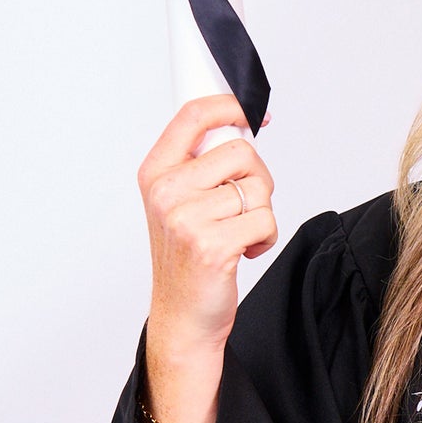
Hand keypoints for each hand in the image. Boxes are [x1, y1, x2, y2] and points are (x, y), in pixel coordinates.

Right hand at [138, 93, 277, 355]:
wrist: (183, 317)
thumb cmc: (188, 258)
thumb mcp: (182, 203)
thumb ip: (203, 165)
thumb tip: (242, 123)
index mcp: (155, 173)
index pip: (192, 116)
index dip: (228, 106)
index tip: (251, 112)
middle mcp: (166, 191)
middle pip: (240, 151)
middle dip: (258, 178)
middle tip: (244, 205)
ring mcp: (186, 218)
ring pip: (258, 188)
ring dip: (261, 213)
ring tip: (238, 233)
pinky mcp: (212, 245)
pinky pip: (265, 220)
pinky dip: (266, 237)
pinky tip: (244, 251)